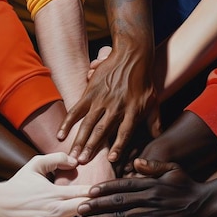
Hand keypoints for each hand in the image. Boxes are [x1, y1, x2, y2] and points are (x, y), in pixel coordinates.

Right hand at [0, 152, 109, 216]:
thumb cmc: (17, 186)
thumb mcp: (34, 165)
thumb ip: (55, 158)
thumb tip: (75, 160)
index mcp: (59, 193)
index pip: (86, 193)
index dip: (103, 194)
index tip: (119, 198)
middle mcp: (58, 210)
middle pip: (86, 212)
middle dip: (103, 215)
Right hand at [57, 45, 158, 164]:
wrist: (132, 54)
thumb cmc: (144, 79)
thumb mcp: (154, 100)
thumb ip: (154, 120)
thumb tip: (156, 136)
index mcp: (132, 111)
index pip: (124, 133)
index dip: (118, 146)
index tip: (111, 159)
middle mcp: (115, 107)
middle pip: (102, 131)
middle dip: (91, 148)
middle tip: (82, 163)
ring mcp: (101, 99)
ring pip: (87, 124)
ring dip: (79, 141)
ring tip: (73, 156)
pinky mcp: (90, 92)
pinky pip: (76, 110)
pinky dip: (67, 123)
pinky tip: (60, 135)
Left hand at [77, 158, 205, 216]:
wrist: (209, 203)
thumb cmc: (188, 185)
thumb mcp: (172, 169)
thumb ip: (153, 166)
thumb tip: (134, 162)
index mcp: (151, 185)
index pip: (123, 187)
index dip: (104, 190)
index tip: (88, 193)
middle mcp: (151, 201)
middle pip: (119, 205)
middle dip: (97, 209)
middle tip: (79, 213)